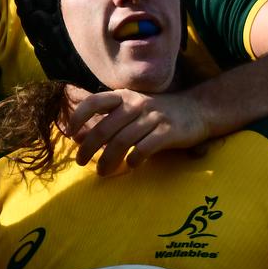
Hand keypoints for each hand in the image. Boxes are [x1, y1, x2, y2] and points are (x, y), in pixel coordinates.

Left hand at [66, 87, 211, 174]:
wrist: (198, 110)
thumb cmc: (157, 113)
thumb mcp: (131, 111)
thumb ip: (107, 121)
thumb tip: (77, 137)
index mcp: (124, 96)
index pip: (94, 102)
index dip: (79, 117)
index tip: (70, 134)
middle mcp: (137, 104)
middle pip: (105, 128)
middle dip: (88, 148)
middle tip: (81, 162)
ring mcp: (153, 117)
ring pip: (122, 142)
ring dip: (108, 160)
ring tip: (102, 171)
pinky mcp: (168, 132)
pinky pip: (144, 148)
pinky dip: (134, 160)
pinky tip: (130, 166)